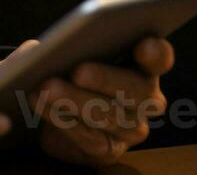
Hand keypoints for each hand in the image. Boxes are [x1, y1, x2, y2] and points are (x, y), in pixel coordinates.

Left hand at [26, 37, 174, 167]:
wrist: (48, 110)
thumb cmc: (64, 69)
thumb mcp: (58, 51)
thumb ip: (53, 45)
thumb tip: (37, 48)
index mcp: (142, 64)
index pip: (159, 58)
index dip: (155, 52)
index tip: (143, 45)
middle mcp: (145, 98)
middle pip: (138, 90)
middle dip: (107, 79)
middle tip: (78, 71)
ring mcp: (131, 127)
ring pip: (112, 116)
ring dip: (77, 101)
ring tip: (48, 87)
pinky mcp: (108, 150)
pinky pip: (90, 138)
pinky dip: (63, 120)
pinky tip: (42, 104)